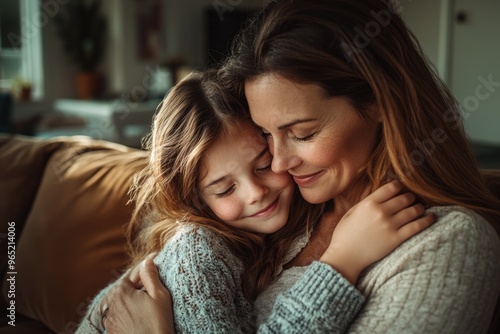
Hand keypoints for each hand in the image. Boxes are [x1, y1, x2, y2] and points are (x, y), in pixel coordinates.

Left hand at [100, 257, 174, 333]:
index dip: (147, 264)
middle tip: (154, 274)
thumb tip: (147, 262)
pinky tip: (141, 310)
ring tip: (148, 294)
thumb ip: (151, 276)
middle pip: (126, 286)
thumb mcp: (159, 296)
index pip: (134, 272)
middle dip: (139, 280)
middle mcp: (110, 304)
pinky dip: (129, 308)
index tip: (157, 255)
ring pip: (122, 299)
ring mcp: (109, 318)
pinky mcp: (111, 329)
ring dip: (133, 295)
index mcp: (120, 292)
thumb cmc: (158, 323)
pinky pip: (120, 312)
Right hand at [320, 181, 434, 284]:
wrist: (345, 256)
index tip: (401, 188)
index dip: (399, 186)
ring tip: (420, 208)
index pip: (391, 188)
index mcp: (368, 203)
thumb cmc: (344, 234)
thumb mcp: (351, 212)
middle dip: (410, 197)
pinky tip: (432, 217)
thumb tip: (382, 195)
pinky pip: (417, 226)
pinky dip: (427, 220)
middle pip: (404, 198)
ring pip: (413, 210)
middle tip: (412, 199)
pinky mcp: (396, 239)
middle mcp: (380, 212)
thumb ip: (366, 202)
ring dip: (419, 207)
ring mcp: (390, 225)